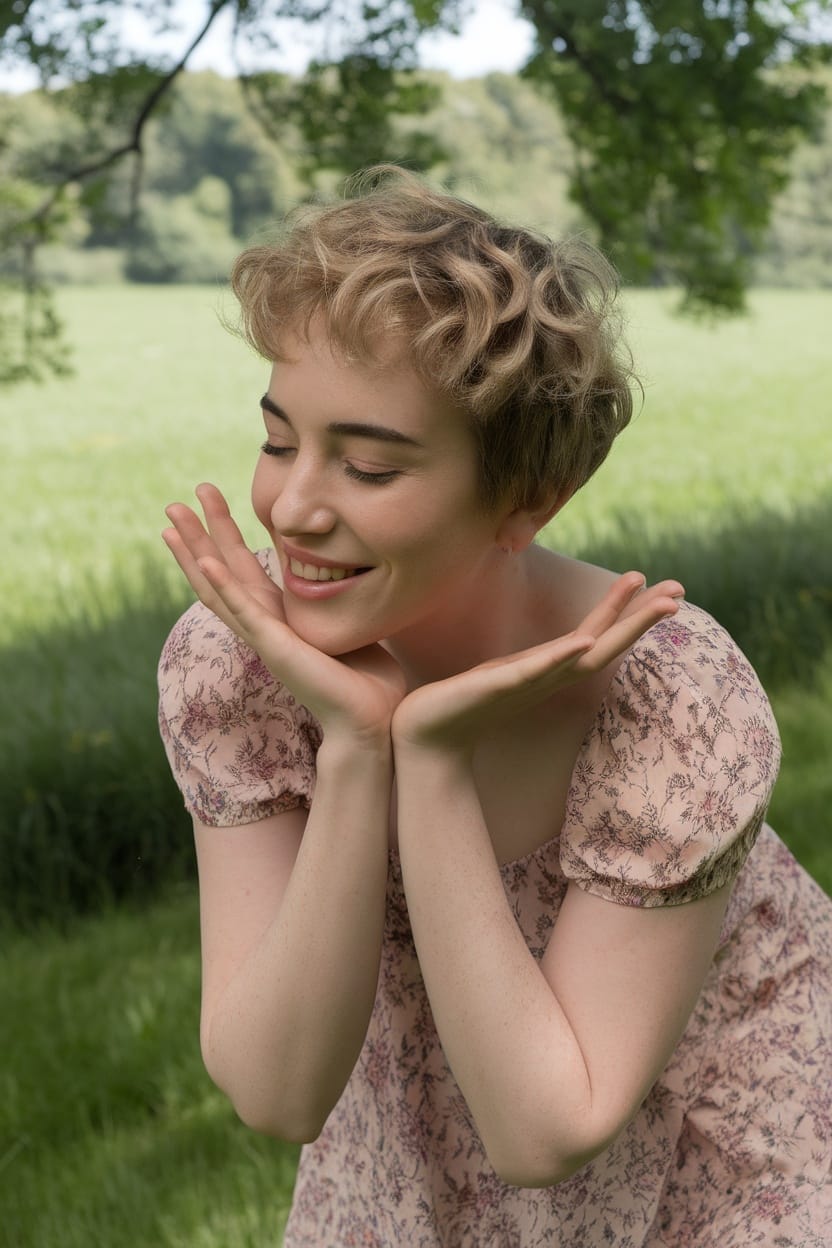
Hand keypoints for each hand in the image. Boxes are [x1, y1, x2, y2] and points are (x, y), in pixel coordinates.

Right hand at [163, 483, 405, 741]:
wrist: (371, 722)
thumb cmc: (367, 684)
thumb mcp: (349, 630)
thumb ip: (340, 607)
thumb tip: (357, 582)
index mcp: (280, 620)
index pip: (242, 573)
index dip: (223, 540)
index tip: (208, 508)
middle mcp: (264, 626)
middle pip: (220, 573)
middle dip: (198, 535)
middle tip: (174, 502)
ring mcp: (265, 637)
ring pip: (219, 587)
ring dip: (195, 552)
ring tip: (171, 520)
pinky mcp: (275, 647)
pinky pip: (244, 612)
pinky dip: (224, 586)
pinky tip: (206, 560)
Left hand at [391, 572, 682, 756]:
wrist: (425, 737)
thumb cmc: (460, 705)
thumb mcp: (501, 673)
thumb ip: (525, 663)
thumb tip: (542, 649)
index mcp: (547, 670)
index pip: (597, 636)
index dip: (628, 613)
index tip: (662, 589)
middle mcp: (546, 677)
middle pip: (606, 644)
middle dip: (641, 618)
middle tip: (678, 591)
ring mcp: (526, 683)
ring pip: (583, 653)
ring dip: (618, 628)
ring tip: (651, 604)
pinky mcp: (498, 686)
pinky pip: (536, 670)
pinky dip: (561, 655)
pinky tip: (584, 640)